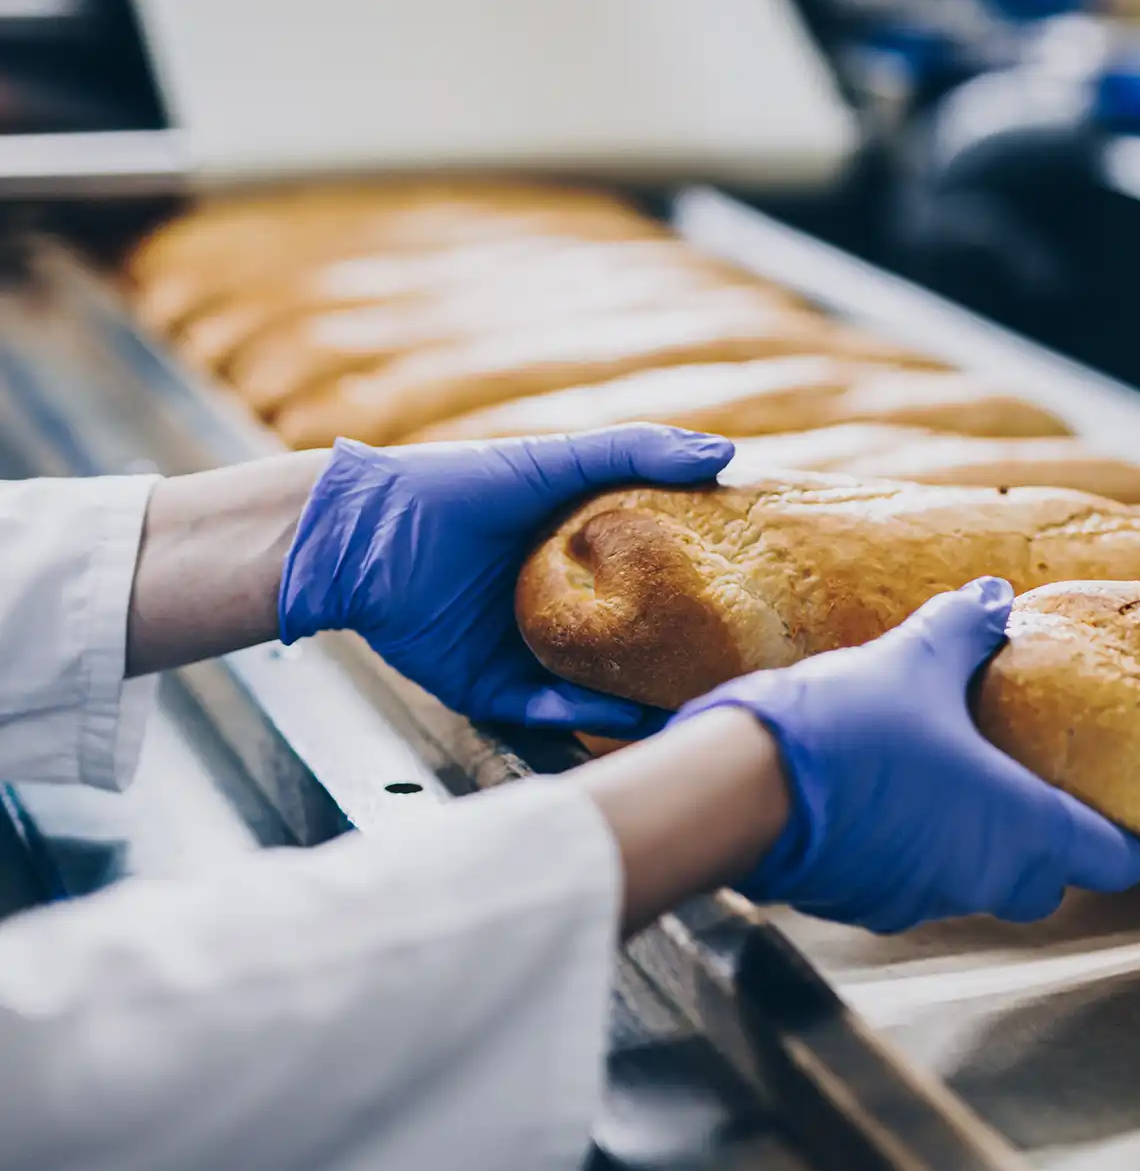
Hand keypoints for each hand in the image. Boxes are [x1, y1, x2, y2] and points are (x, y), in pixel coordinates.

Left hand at [279, 427, 733, 732]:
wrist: (360, 537)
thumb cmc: (455, 487)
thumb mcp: (554, 461)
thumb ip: (635, 452)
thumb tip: (725, 455)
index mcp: (573, 554)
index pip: (648, 579)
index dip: (695, 592)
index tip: (748, 605)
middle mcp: (554, 607)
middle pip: (627, 643)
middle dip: (674, 661)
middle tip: (734, 672)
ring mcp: (522, 651)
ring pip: (592, 688)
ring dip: (638, 701)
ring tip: (693, 709)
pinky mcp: (489, 688)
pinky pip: (544, 711)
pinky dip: (583, 717)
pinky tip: (624, 717)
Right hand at [672, 577, 1139, 931]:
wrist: (746, 788)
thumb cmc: (853, 729)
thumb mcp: (916, 663)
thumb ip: (964, 631)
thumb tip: (994, 597)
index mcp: (1023, 828)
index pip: (1115, 859)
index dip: (1125, 835)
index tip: (1116, 802)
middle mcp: (983, 878)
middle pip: (1047, 881)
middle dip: (1045, 840)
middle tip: (1025, 777)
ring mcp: (923, 900)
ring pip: (975, 882)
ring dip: (972, 841)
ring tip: (947, 775)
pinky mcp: (866, 905)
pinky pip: (913, 883)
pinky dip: (913, 848)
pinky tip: (884, 796)